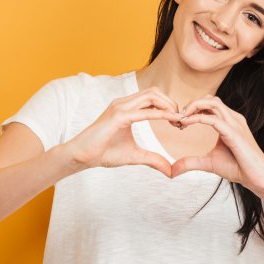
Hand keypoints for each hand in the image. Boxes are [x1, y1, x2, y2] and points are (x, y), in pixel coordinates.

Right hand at [65, 86, 182, 177]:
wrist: (82, 156)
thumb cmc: (104, 153)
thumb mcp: (135, 156)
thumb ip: (153, 159)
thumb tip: (170, 171)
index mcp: (127, 108)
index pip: (153, 98)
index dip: (169, 106)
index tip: (179, 122)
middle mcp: (124, 103)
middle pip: (155, 92)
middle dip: (171, 103)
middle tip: (181, 120)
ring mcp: (120, 107)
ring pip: (151, 95)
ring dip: (168, 105)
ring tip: (177, 120)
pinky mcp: (118, 116)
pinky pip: (143, 111)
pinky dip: (159, 114)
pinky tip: (171, 120)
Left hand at [170, 94, 263, 193]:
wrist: (257, 178)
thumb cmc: (238, 168)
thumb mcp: (208, 163)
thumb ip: (190, 162)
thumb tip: (172, 170)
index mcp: (229, 122)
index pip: (210, 105)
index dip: (192, 110)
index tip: (178, 122)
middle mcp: (233, 118)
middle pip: (210, 99)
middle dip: (191, 105)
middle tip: (177, 118)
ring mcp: (235, 123)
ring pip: (212, 102)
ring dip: (193, 107)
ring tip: (181, 118)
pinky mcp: (234, 132)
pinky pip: (212, 119)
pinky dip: (196, 118)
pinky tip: (185, 124)